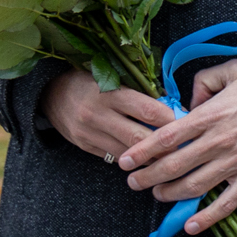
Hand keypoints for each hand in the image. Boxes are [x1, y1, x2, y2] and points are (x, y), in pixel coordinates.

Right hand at [39, 69, 175, 163]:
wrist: (50, 93)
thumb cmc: (89, 80)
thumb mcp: (112, 77)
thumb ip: (138, 92)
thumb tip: (171, 107)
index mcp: (109, 92)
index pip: (148, 110)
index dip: (171, 119)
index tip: (186, 122)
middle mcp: (98, 115)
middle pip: (139, 137)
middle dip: (164, 145)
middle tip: (184, 146)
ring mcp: (89, 133)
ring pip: (127, 153)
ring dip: (150, 156)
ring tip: (170, 156)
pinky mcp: (84, 146)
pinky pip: (114, 157)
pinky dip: (132, 159)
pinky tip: (146, 158)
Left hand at [115, 59, 236, 233]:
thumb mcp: (234, 70)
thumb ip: (203, 81)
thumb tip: (186, 102)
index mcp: (211, 115)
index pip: (167, 137)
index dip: (141, 151)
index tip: (124, 161)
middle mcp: (219, 142)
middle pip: (174, 165)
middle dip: (148, 177)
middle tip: (133, 182)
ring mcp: (236, 162)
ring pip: (194, 186)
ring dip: (170, 194)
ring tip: (157, 194)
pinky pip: (226, 203)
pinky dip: (207, 218)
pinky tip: (190, 226)